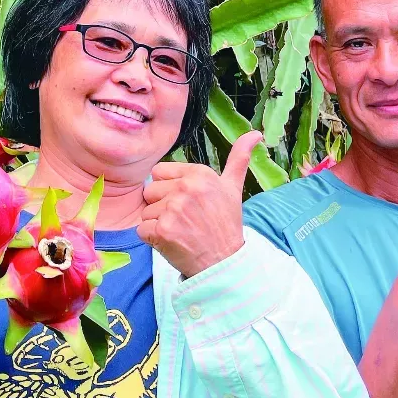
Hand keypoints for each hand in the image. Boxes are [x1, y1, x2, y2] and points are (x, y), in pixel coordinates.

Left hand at [138, 130, 262, 277]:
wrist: (224, 263)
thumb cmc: (225, 224)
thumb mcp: (233, 188)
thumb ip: (239, 158)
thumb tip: (255, 133)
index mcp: (199, 174)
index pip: (159, 172)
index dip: (169, 189)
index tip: (187, 203)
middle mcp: (186, 187)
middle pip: (150, 191)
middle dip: (162, 206)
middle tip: (184, 220)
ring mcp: (173, 209)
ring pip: (146, 211)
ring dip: (158, 224)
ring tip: (180, 231)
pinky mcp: (161, 230)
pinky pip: (142, 229)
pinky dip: (153, 239)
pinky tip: (172, 242)